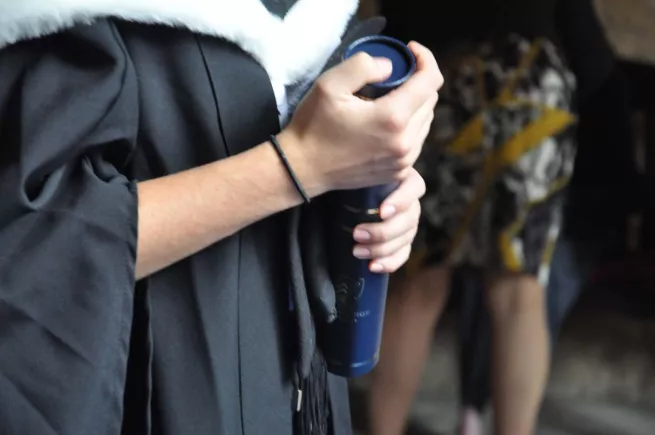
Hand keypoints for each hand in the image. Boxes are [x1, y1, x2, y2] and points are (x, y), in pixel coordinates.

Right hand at [279, 41, 442, 196]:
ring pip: (426, 121)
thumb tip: (390, 67)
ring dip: (414, 105)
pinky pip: (416, 141)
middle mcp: (404, 142)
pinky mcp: (397, 172)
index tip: (411, 50)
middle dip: (418, 82)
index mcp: (392, 118)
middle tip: (395, 75)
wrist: (302, 170)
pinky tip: (386, 123)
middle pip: (430, 101)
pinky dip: (409, 126)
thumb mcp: (330, 84)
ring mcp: (403, 161)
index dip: (425, 58)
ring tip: (389, 99)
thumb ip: (363, 66)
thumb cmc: (313, 126)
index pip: (431, 81)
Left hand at [351, 168, 424, 272]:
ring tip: (357, 251)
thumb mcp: (352, 175)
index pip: (414, 187)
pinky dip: (389, 262)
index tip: (382, 211)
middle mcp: (409, 201)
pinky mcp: (402, 242)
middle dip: (383, 230)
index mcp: (402, 179)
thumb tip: (347, 175)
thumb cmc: (346, 182)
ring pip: (406, 238)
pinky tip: (373, 266)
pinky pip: (403, 254)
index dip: (401, 201)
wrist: (339, 200)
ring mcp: (408, 223)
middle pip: (410, 219)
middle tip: (357, 234)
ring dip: (382, 248)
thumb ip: (355, 175)